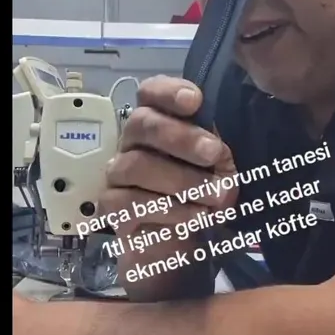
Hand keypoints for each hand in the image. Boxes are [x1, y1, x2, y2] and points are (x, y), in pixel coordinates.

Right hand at [101, 76, 238, 236]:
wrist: (184, 242)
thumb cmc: (205, 194)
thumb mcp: (222, 168)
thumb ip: (219, 149)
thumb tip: (222, 144)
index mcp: (160, 122)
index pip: (150, 93)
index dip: (168, 92)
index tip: (195, 101)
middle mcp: (134, 143)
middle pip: (141, 123)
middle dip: (180, 136)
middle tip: (214, 152)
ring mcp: (119, 174)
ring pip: (135, 164)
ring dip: (180, 180)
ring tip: (215, 195)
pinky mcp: (112, 207)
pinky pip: (129, 202)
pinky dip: (168, 209)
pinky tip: (195, 215)